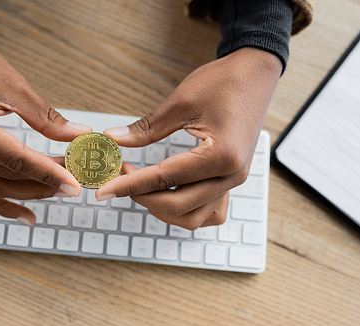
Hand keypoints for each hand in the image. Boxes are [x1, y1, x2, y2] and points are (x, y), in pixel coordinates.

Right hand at [0, 36, 90, 224]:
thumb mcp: (15, 87)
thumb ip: (47, 119)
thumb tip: (79, 137)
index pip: (15, 159)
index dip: (48, 173)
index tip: (74, 184)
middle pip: (5, 177)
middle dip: (43, 183)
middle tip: (74, 182)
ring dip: (28, 193)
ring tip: (57, 192)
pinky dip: (2, 203)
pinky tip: (26, 214)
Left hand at [97, 48, 281, 229]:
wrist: (255, 74)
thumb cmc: (223, 82)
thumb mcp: (180, 102)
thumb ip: (145, 129)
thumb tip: (113, 139)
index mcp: (221, 155)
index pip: (164, 179)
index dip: (129, 185)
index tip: (104, 190)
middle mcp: (231, 175)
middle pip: (178, 206)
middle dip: (142, 197)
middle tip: (119, 179)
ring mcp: (234, 181)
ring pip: (193, 217)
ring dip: (162, 208)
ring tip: (141, 186)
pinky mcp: (232, 179)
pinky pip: (209, 211)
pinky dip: (185, 210)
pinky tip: (168, 193)